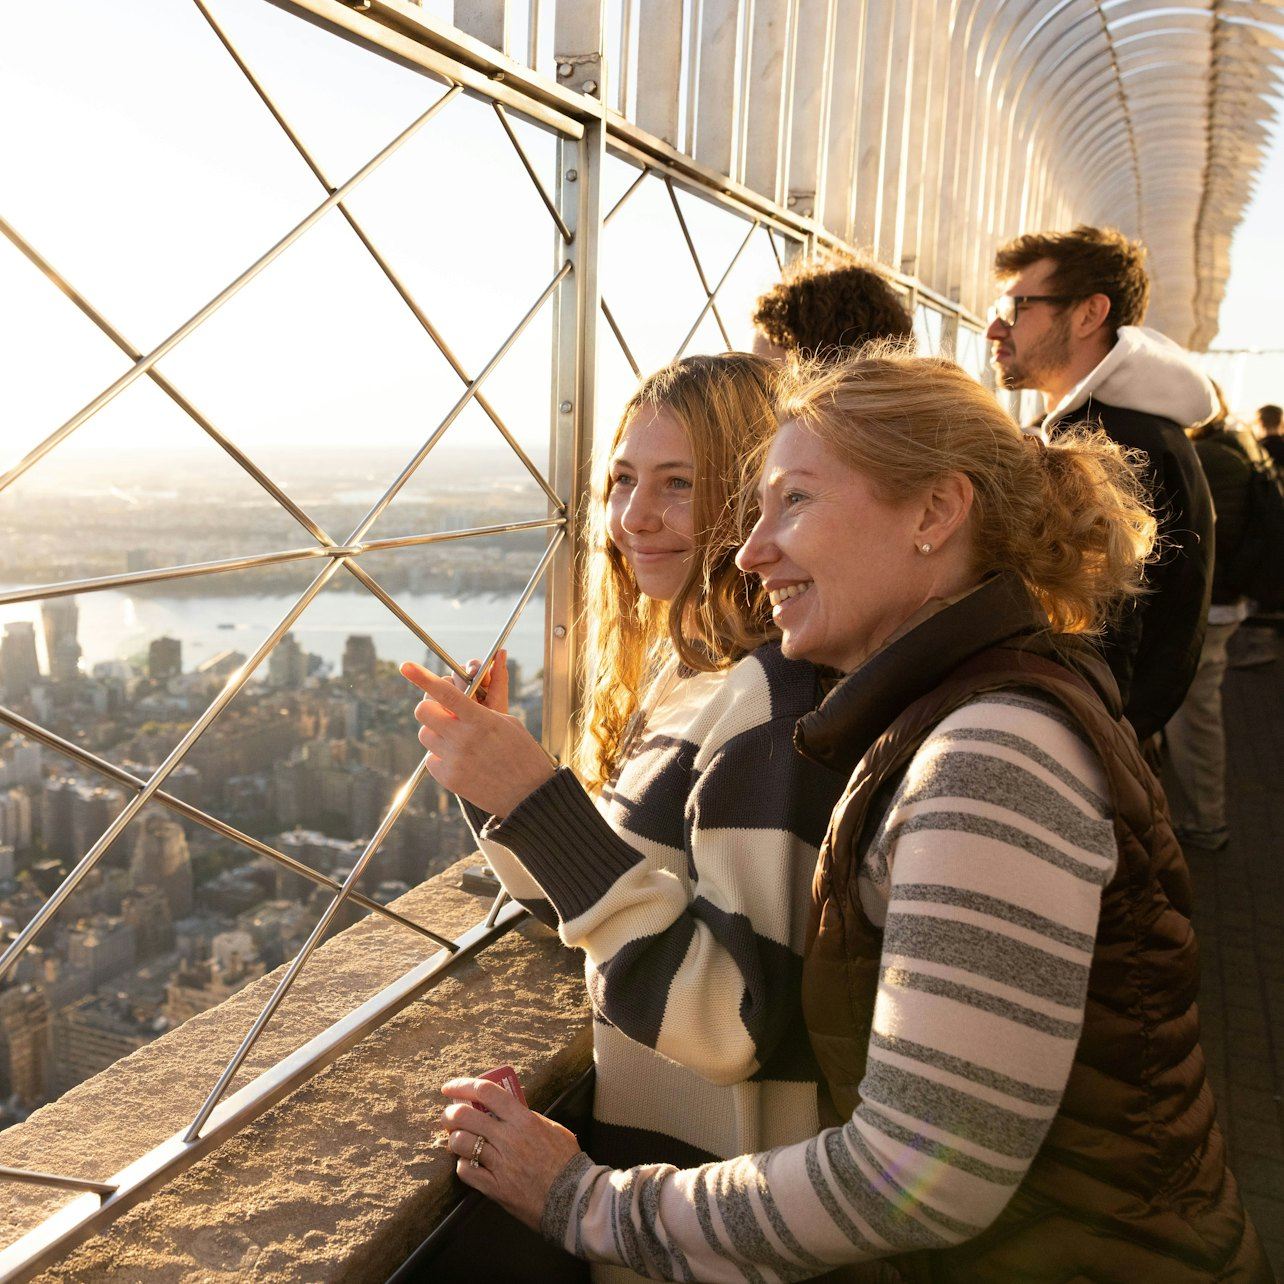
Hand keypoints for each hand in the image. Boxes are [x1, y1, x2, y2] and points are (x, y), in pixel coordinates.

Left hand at [400, 658, 554, 816]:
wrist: (529, 794)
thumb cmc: (522, 753)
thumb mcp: (507, 722)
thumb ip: (478, 711)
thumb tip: (454, 703)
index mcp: (481, 720)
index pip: (445, 693)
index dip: (422, 678)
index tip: (407, 667)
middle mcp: (464, 738)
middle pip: (424, 712)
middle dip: (431, 707)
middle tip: (444, 712)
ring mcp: (454, 760)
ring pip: (424, 735)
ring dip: (435, 732)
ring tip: (456, 738)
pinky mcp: (449, 779)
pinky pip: (430, 759)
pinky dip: (440, 755)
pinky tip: (460, 759)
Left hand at [440, 1076, 582, 1231]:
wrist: (573, 1198)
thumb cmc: (566, 1161)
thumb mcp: (552, 1128)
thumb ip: (528, 1118)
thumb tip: (506, 1110)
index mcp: (524, 1119)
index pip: (486, 1092)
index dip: (463, 1085)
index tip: (451, 1088)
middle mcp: (509, 1138)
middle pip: (465, 1116)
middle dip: (449, 1114)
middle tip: (448, 1116)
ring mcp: (500, 1164)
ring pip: (460, 1143)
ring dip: (454, 1140)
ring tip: (457, 1140)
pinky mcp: (495, 1188)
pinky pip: (466, 1172)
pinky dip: (462, 1165)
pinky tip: (468, 1164)